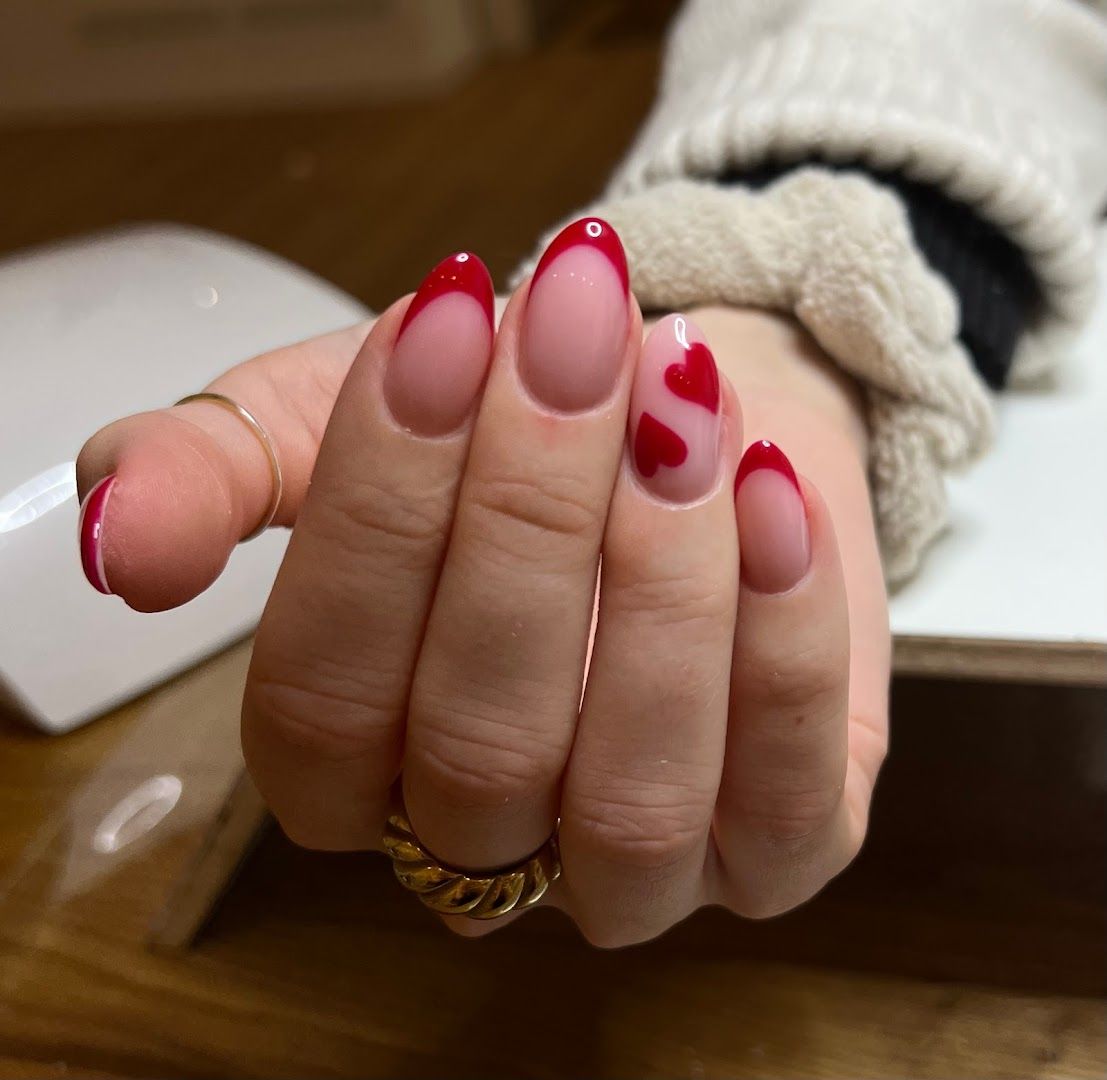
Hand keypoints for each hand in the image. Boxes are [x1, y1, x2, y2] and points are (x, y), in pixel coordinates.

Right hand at [77, 220, 887, 943]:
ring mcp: (637, 865)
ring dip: (661, 580)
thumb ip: (217, 477)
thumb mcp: (334, 422)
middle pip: (479, 744)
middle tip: (573, 336)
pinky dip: (785, 634)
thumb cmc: (497, 429)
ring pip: (634, 795)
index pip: (322, 701)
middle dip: (530, 520)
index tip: (439, 330)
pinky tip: (770, 487)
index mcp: (354, 763)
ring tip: (680, 403)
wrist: (681, 402)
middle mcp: (487, 837)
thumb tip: (122, 536)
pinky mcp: (778, 844)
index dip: (375, 517)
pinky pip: (787, 791)